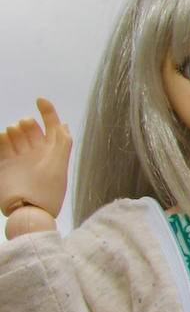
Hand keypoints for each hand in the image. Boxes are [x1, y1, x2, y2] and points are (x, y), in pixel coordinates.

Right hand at [0, 99, 71, 233]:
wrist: (28, 211)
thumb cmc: (48, 190)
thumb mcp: (60, 164)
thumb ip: (62, 142)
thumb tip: (63, 123)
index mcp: (52, 151)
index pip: (51, 125)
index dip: (47, 110)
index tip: (40, 100)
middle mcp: (36, 153)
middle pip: (30, 127)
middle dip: (27, 122)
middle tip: (25, 129)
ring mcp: (19, 158)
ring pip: (14, 133)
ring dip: (14, 129)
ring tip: (13, 136)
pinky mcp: (5, 165)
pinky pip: (1, 144)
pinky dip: (1, 138)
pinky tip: (3, 139)